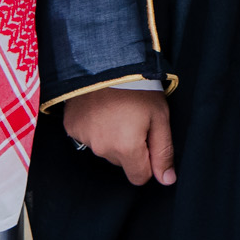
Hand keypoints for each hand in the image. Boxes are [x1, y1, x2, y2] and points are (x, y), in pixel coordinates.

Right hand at [61, 88, 176, 186]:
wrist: (106, 60)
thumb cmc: (138, 87)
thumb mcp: (160, 116)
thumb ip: (163, 151)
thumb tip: (167, 180)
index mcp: (126, 148)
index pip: (139, 177)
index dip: (148, 161)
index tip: (148, 139)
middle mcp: (102, 148)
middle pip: (121, 162)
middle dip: (129, 147)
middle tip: (132, 118)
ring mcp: (84, 138)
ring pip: (104, 149)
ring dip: (110, 136)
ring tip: (115, 110)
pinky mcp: (72, 127)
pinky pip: (87, 137)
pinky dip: (94, 127)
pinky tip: (99, 109)